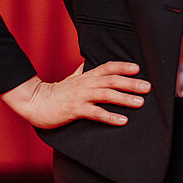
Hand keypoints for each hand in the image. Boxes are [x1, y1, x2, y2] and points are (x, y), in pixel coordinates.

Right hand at [0, 61, 150, 128]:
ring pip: (107, 95)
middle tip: (148, 87)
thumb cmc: (54, 93)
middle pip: (112, 80)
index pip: (108, 67)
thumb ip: (81, 72)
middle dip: (131, 83)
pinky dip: (110, 116)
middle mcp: (86, 84)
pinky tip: (122, 120)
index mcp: (86, 76)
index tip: (138, 68)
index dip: (123, 66)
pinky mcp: (75, 110)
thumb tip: (86, 63)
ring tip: (140, 102)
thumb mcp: (70, 79)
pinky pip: (96, 113)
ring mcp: (81, 96)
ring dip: (125, 98)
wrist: (34, 103)